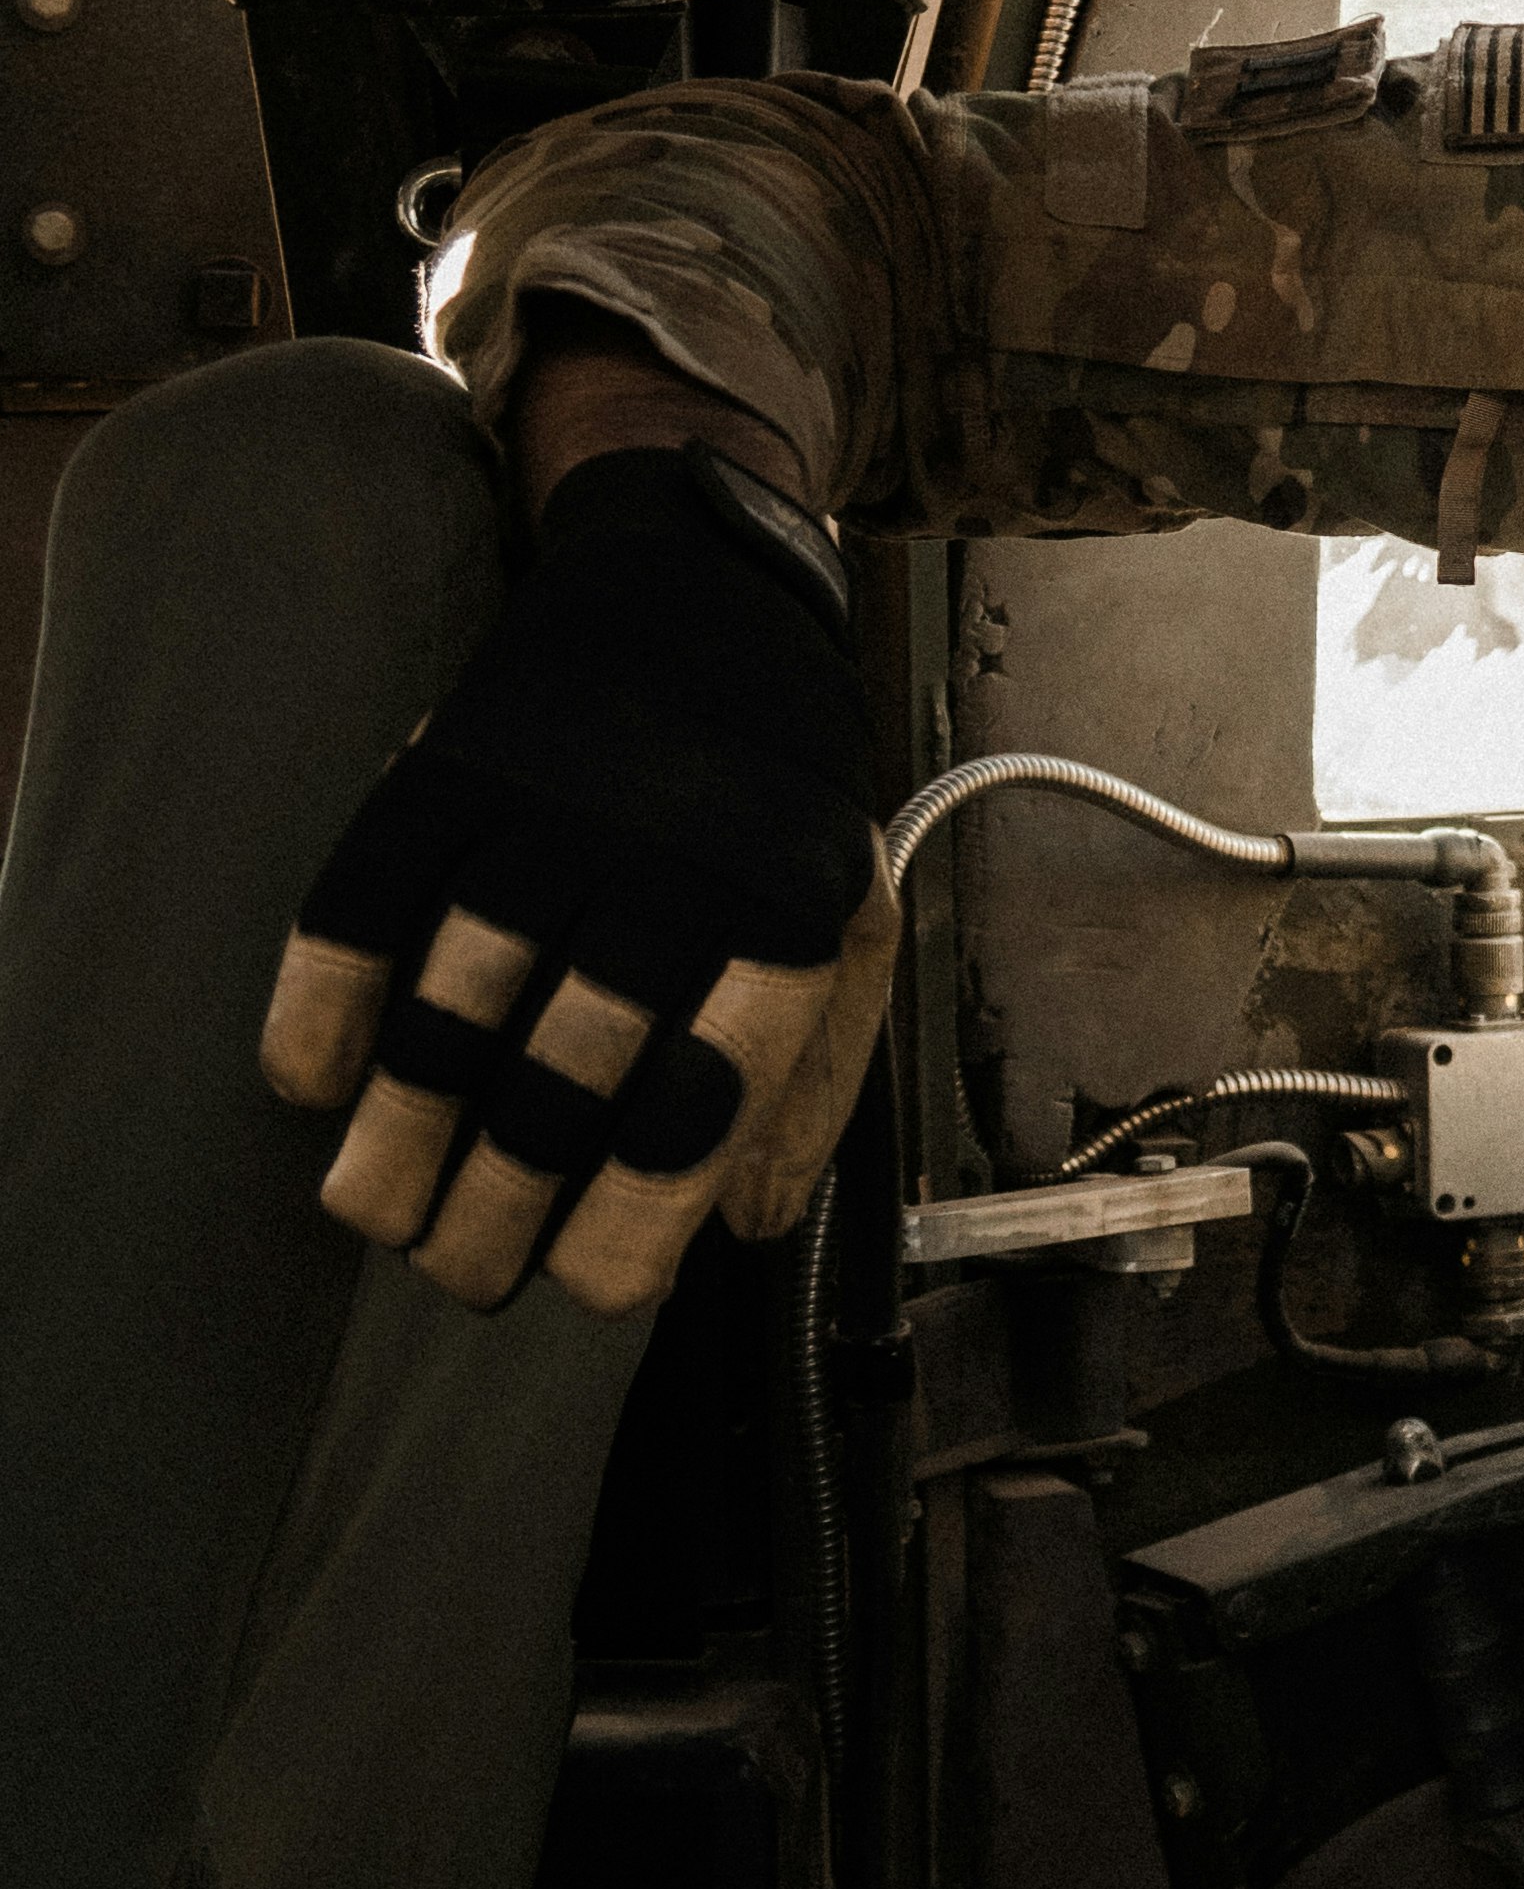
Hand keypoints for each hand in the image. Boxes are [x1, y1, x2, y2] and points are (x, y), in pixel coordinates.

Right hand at [260, 442, 894, 1315]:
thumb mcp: (851, 918)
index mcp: (788, 913)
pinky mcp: (451, 765)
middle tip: (463, 1278)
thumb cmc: (778, 799)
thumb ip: (811, 1076)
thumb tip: (740, 1231)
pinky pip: (364, 902)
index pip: (705, 1097)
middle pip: (565, 1074)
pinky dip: (322, 1003)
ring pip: (454, 1006)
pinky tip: (308, 1087)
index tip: (589, 1295)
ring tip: (377, 1218)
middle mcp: (674, 862)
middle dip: (501, 1205)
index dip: (637, 1214)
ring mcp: (554, 808)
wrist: (700, 594)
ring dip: (402, 1135)